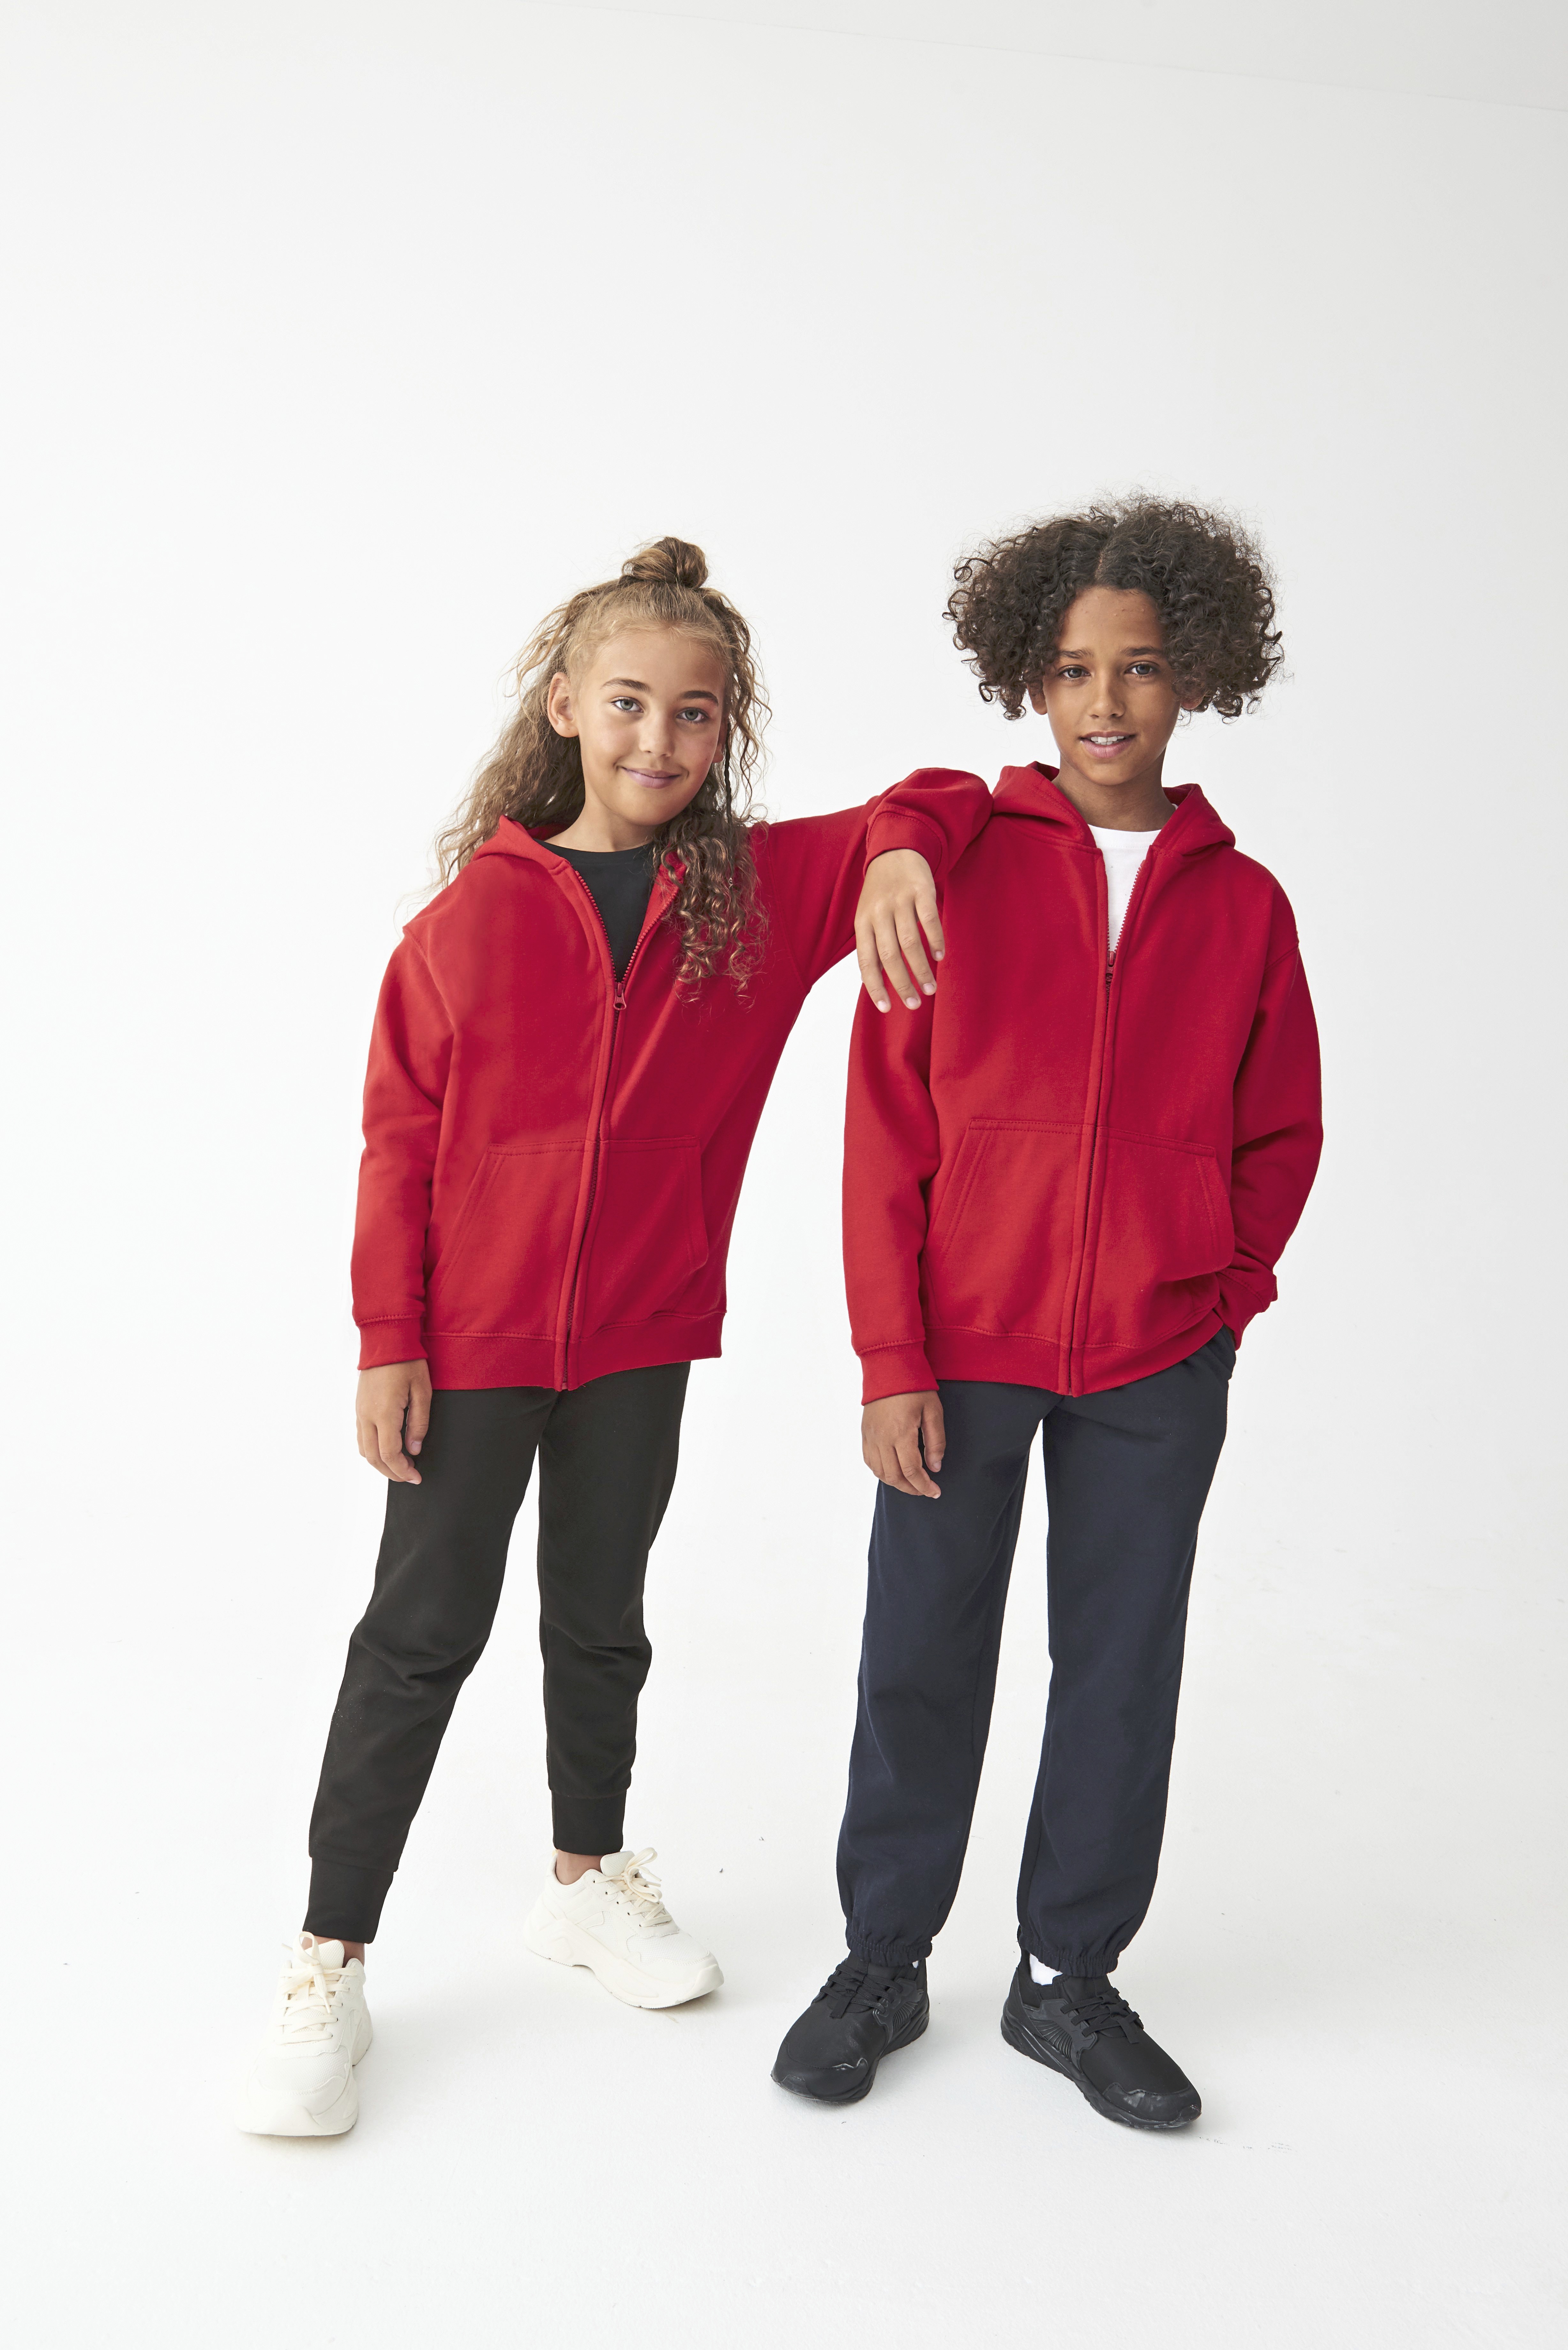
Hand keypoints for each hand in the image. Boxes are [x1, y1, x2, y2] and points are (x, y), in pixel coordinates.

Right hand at [356, 1360, 431, 1482]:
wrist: (386, 1340)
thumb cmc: (407, 1362)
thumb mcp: (422, 1392)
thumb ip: (419, 1423)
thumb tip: (414, 1449)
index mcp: (383, 1413)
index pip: (389, 1454)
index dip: (402, 1471)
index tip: (416, 1477)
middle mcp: (367, 1415)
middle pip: (373, 1457)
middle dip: (391, 1472)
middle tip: (409, 1477)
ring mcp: (360, 1411)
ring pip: (364, 1449)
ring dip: (380, 1464)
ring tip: (399, 1467)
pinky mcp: (359, 1407)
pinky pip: (361, 1437)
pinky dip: (372, 1450)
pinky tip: (386, 1450)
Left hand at [855, 850, 945, 1012]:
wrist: (895, 849)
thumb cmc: (881, 892)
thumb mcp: (868, 916)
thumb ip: (874, 944)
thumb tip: (878, 982)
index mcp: (862, 922)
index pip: (866, 961)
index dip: (875, 986)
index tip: (886, 1008)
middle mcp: (878, 912)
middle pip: (889, 955)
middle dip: (902, 983)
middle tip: (914, 1004)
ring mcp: (899, 900)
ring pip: (910, 941)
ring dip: (921, 968)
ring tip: (930, 988)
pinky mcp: (920, 889)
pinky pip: (928, 919)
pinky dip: (935, 940)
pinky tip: (940, 956)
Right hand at [862, 1390, 944, 1497]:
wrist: (889, 1368)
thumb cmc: (914, 1388)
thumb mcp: (933, 1411)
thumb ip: (936, 1441)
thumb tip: (935, 1467)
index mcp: (901, 1433)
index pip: (912, 1471)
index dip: (924, 1486)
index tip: (935, 1492)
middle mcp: (882, 1438)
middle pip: (894, 1476)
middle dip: (912, 1489)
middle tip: (925, 1490)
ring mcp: (871, 1437)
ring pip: (880, 1472)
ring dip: (896, 1483)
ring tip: (911, 1483)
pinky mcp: (865, 1433)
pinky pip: (869, 1461)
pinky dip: (881, 1472)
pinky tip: (893, 1472)